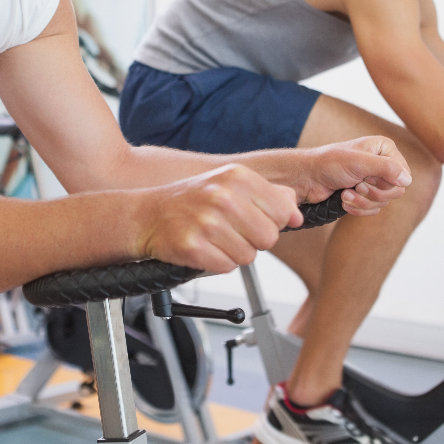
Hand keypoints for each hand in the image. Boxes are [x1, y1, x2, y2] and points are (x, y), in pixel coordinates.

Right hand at [133, 164, 300, 273]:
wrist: (148, 215)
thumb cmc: (193, 200)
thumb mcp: (232, 184)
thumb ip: (270, 195)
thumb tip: (296, 212)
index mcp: (237, 177)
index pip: (284, 211)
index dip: (273, 221)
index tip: (255, 219)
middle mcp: (223, 196)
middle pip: (269, 237)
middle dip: (255, 240)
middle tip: (232, 231)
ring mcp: (206, 222)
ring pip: (249, 256)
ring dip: (234, 253)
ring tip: (215, 238)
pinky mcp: (192, 247)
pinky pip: (226, 267)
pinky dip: (217, 263)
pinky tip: (204, 248)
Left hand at [296, 136, 411, 215]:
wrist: (307, 178)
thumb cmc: (329, 164)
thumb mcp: (358, 163)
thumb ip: (385, 168)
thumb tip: (407, 180)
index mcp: (385, 149)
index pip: (403, 175)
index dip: (385, 182)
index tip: (364, 178)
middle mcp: (382, 163)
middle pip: (396, 191)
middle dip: (372, 194)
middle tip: (355, 187)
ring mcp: (374, 180)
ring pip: (384, 202)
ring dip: (362, 202)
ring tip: (345, 194)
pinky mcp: (365, 194)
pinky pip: (374, 209)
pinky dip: (359, 208)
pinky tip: (344, 201)